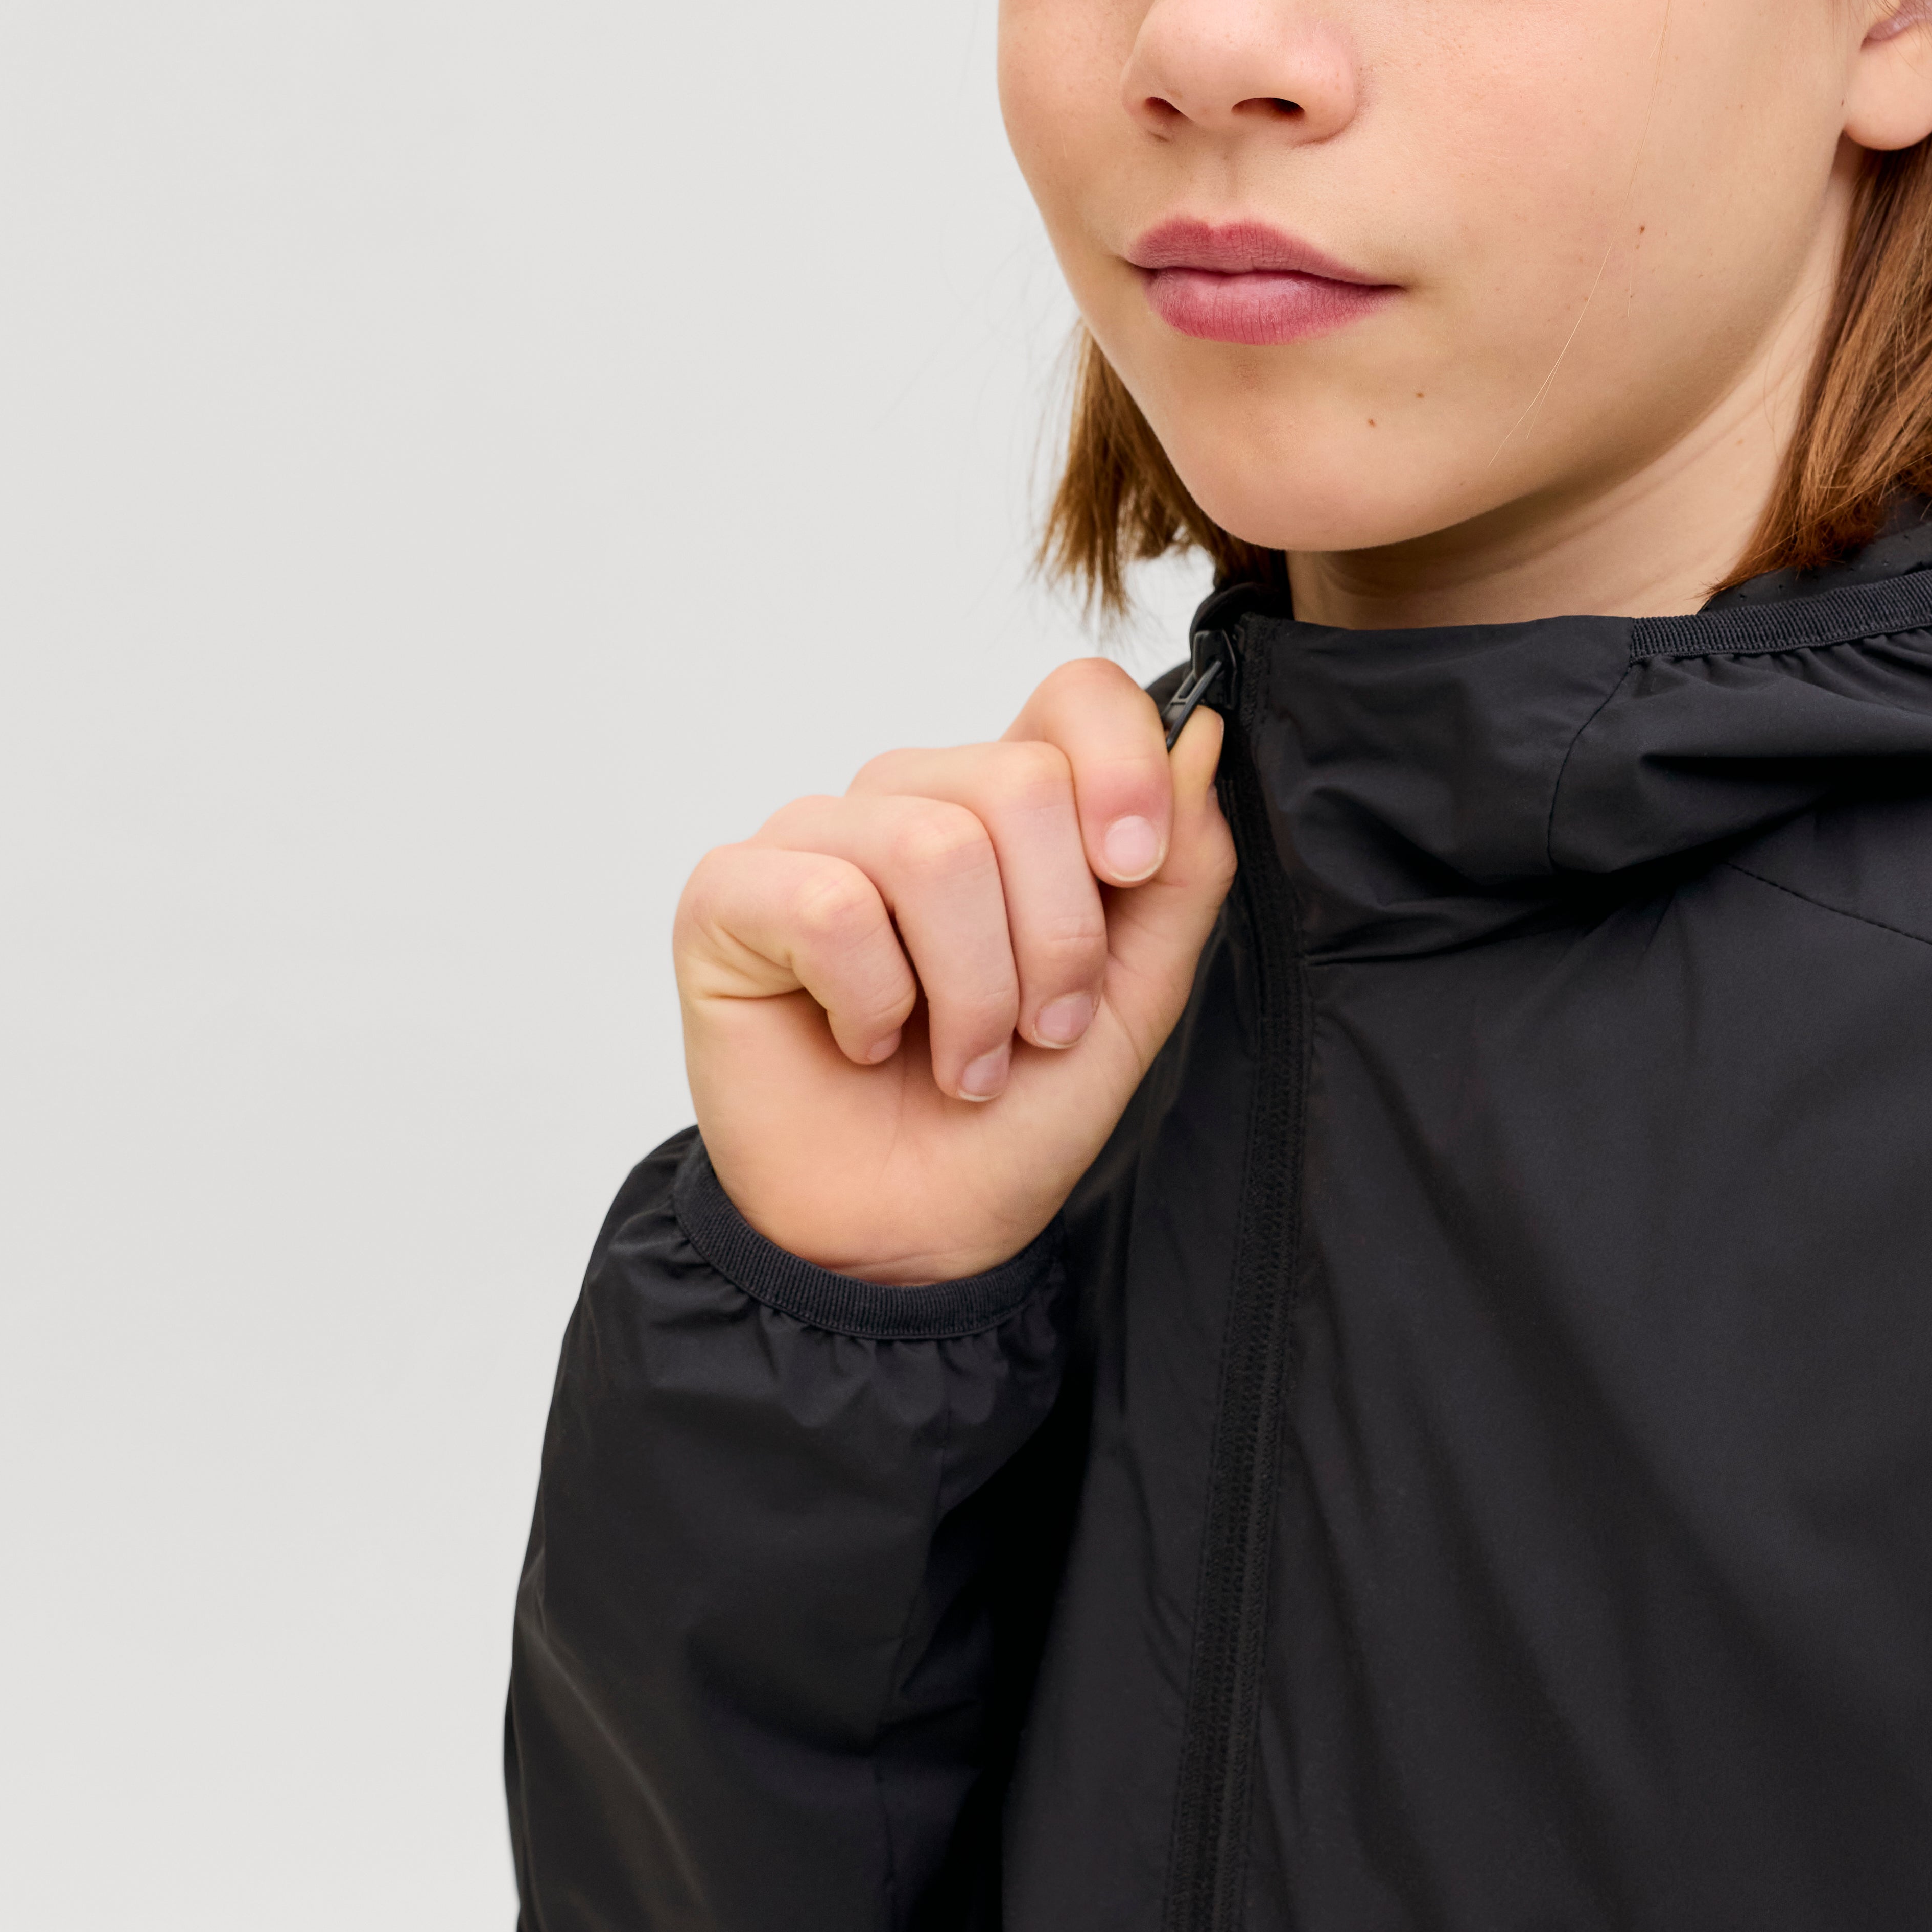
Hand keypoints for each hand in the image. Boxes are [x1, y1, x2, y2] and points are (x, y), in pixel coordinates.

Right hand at [673, 659, 1235, 1284]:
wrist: (915, 1236)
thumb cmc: (1013, 1118)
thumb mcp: (1136, 996)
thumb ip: (1181, 869)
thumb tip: (1203, 735)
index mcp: (1009, 805)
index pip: (1074, 695)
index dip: (1122, 769)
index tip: (1132, 870)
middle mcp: (909, 798)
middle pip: (1018, 781)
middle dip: (1055, 938)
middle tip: (1036, 1031)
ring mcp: (812, 837)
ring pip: (932, 848)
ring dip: (972, 992)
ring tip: (962, 1060)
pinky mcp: (728, 893)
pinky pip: (830, 904)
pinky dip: (871, 1001)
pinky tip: (860, 1041)